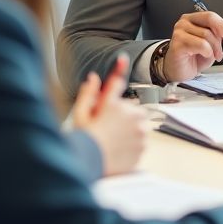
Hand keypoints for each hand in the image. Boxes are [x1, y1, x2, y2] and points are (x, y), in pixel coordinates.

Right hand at [72, 54, 148, 175]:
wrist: (89, 164)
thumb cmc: (84, 140)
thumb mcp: (79, 115)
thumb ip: (88, 94)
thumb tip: (93, 78)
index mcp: (113, 104)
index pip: (116, 82)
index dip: (119, 69)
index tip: (123, 59)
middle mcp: (129, 115)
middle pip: (131, 109)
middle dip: (122, 115)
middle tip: (107, 127)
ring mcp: (139, 131)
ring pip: (137, 124)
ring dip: (129, 129)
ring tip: (112, 140)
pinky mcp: (143, 146)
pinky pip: (141, 140)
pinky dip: (133, 143)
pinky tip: (119, 149)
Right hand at [162, 10, 222, 81]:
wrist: (179, 71)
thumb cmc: (193, 58)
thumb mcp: (212, 45)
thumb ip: (222, 36)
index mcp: (193, 19)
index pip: (211, 16)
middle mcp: (185, 22)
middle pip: (210, 20)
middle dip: (221, 35)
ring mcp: (179, 31)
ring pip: (207, 34)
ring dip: (214, 48)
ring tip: (212, 55)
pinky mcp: (177, 43)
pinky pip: (201, 44)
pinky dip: (207, 52)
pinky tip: (203, 55)